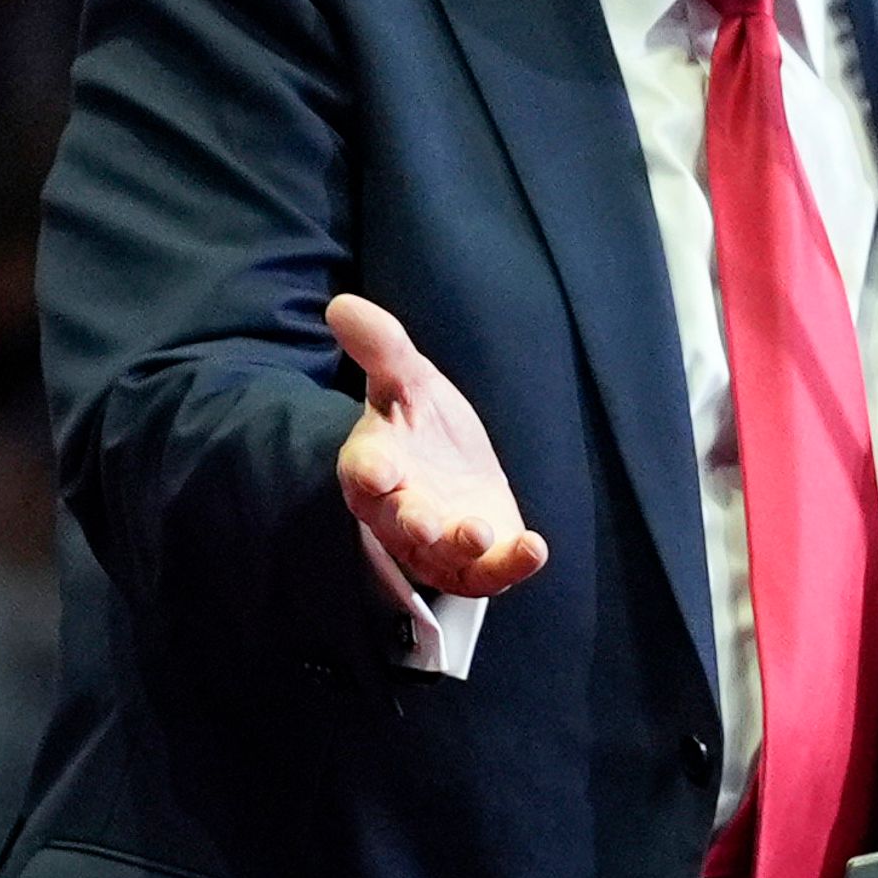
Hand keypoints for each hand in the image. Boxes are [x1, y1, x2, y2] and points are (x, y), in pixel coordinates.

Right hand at [329, 294, 546, 597]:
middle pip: (399, 522)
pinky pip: (488, 574)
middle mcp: (400, 510)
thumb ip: (382, 348)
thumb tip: (342, 304)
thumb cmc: (422, 426)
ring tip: (479, 533)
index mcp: (376, 463)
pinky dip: (511, 566)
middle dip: (411, 521)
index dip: (369, 469)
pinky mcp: (475, 562)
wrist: (455, 468)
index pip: (364, 468)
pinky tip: (535, 547)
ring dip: (460, 548)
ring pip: (442, 555)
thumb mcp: (409, 379)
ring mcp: (438, 542)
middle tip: (424, 520)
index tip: (377, 469)